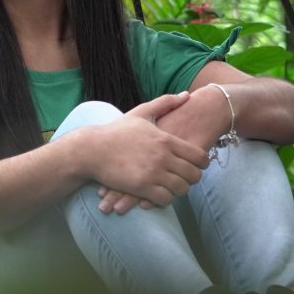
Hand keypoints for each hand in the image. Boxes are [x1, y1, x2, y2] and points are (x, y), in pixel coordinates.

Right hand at [87, 93, 208, 209]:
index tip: (195, 165)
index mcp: (165, 140)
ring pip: (181, 189)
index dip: (202, 163)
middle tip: (183, 178)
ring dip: (178, 189)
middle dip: (191, 178)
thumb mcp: (141, 113)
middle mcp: (163, 157)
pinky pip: (165, 199)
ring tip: (171, 186)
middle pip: (194, 175)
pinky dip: (165, 198)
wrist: (91, 149)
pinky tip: (158, 193)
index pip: (199, 156)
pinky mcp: (141, 187)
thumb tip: (187, 95)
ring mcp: (152, 173)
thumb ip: (165, 103)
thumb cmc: (116, 131)